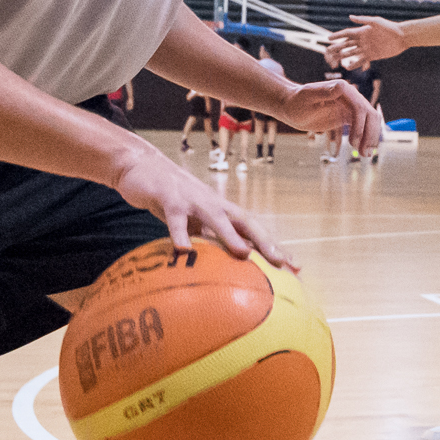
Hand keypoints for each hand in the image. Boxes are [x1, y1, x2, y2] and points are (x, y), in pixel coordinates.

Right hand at [109, 151, 290, 265]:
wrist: (143, 167)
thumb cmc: (173, 201)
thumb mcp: (193, 222)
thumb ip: (208, 241)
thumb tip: (223, 272)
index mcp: (223, 211)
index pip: (255, 231)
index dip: (275, 247)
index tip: (296, 268)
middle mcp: (215, 204)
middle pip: (246, 222)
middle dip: (266, 242)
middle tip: (282, 264)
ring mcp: (194, 200)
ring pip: (217, 218)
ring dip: (231, 236)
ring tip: (244, 255)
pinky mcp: (170, 198)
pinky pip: (176, 218)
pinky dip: (180, 233)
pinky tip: (183, 250)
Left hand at [278, 79, 380, 154]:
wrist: (293, 108)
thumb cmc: (296, 102)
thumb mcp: (306, 97)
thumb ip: (323, 92)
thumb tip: (342, 87)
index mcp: (342, 88)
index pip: (359, 107)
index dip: (359, 125)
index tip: (353, 143)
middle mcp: (351, 96)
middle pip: (369, 115)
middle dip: (369, 134)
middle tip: (364, 153)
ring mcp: (351, 106)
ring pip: (370, 121)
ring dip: (371, 138)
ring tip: (365, 155)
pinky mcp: (349, 116)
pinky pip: (364, 126)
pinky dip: (366, 138)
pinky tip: (363, 151)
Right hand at [323, 15, 407, 66]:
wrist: (402, 37)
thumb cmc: (390, 27)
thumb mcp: (376, 22)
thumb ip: (363, 20)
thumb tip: (349, 17)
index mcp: (362, 31)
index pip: (346, 34)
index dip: (337, 36)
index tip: (328, 38)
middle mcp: (362, 40)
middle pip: (346, 44)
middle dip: (337, 47)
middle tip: (328, 51)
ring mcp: (366, 48)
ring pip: (352, 53)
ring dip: (343, 56)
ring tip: (335, 61)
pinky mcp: (372, 56)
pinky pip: (361, 61)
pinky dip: (354, 64)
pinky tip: (348, 67)